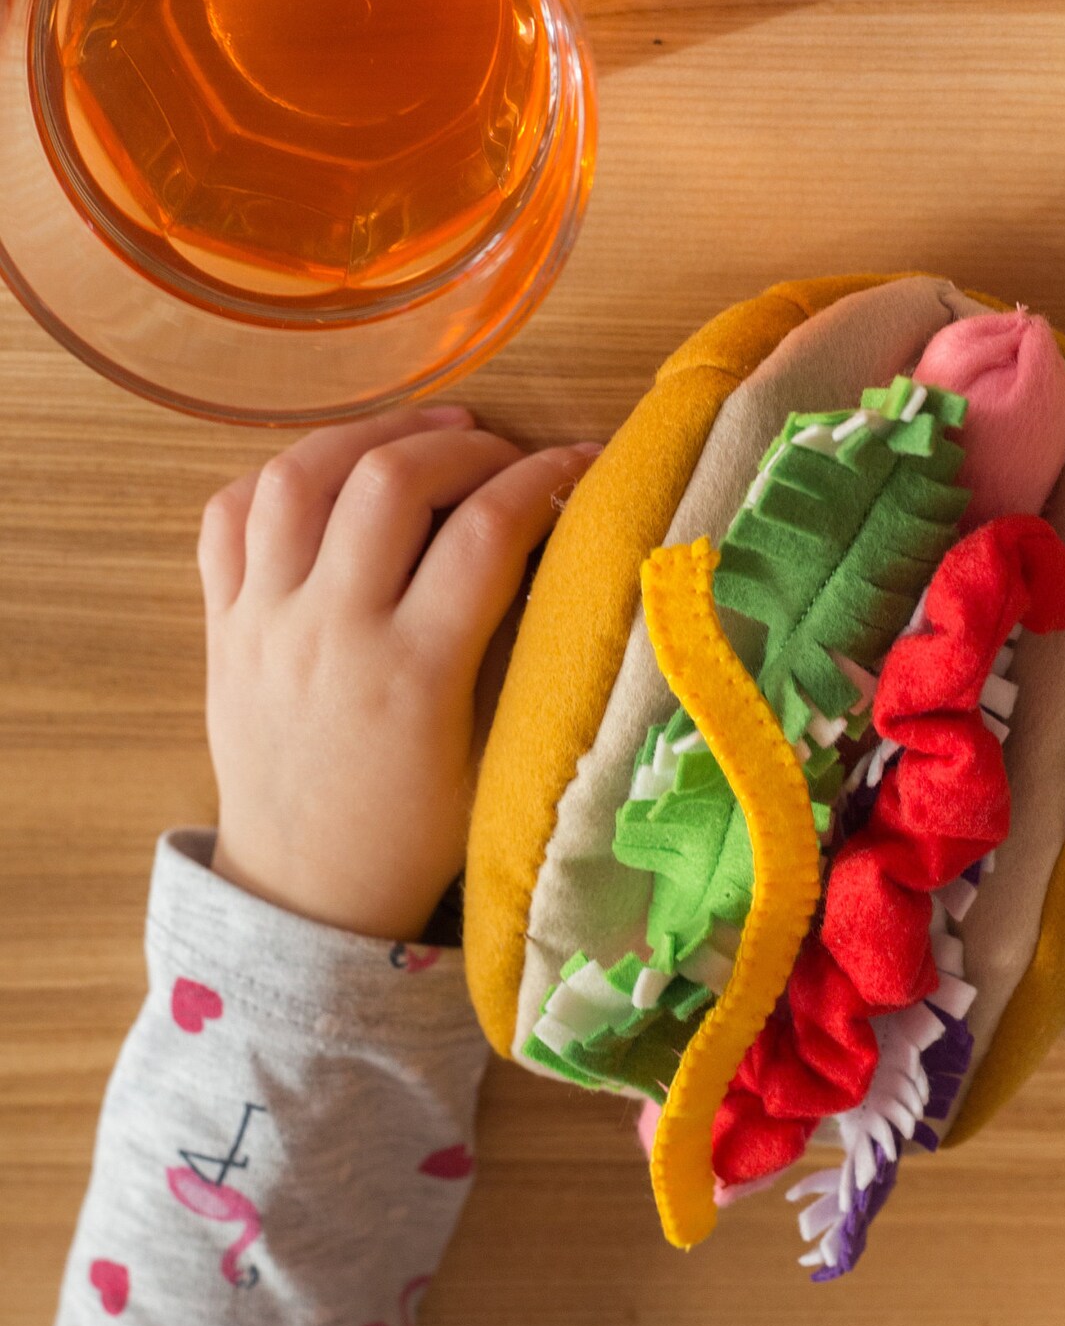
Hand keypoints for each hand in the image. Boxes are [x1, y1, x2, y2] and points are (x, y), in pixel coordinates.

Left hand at [198, 406, 599, 943]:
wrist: (307, 891)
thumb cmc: (417, 833)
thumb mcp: (492, 751)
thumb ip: (517, 649)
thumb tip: (553, 543)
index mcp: (412, 674)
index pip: (488, 532)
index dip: (546, 478)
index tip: (582, 463)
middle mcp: (329, 633)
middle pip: (391, 481)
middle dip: (462, 448)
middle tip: (502, 458)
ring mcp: (263, 622)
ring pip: (299, 475)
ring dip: (369, 434)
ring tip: (421, 439)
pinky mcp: (221, 624)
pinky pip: (231, 515)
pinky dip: (281, 476)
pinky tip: (333, 477)